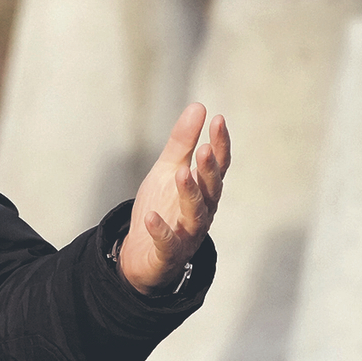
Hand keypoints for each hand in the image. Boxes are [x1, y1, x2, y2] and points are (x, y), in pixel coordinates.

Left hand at [118, 103, 229, 295]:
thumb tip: (199, 106)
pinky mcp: (168, 254)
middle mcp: (202, 212)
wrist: (141, 254)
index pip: (217, 166)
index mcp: (204, 190)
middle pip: (210, 190)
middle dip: (209, 170)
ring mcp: (187, 234)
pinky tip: (151, 218)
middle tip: (205, 149)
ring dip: (190, 195)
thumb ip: (183, 143)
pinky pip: (167, 243)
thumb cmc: (161, 207)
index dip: (220, 144)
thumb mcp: (167, 170)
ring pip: (195, 215)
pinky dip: (160, 231)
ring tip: (182, 174)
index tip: (218, 119)